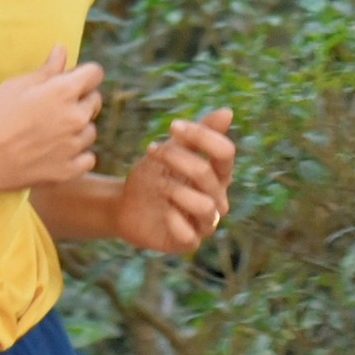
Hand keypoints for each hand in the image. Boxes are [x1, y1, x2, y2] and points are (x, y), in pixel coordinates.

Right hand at [0, 45, 104, 191]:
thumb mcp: (17, 86)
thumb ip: (46, 70)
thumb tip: (62, 50)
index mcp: (64, 91)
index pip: (95, 73)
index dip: (84, 74)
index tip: (72, 80)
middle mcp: (76, 117)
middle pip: (95, 101)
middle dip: (80, 100)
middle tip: (54, 109)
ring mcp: (75, 146)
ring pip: (89, 131)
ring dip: (77, 129)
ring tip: (49, 134)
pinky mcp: (70, 171)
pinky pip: (87, 158)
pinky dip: (76, 156)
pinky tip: (56, 153)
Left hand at [114, 107, 235, 254]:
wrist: (125, 205)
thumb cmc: (153, 175)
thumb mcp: (172, 150)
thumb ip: (199, 135)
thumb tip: (228, 112)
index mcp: (218, 174)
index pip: (226, 152)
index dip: (201, 136)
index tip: (173, 126)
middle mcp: (217, 198)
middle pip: (207, 174)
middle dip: (176, 158)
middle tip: (152, 151)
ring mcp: (205, 223)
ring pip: (205, 206)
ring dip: (174, 190)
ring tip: (158, 184)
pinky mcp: (189, 242)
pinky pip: (189, 234)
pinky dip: (172, 219)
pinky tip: (161, 211)